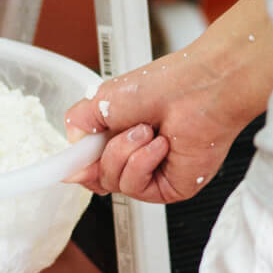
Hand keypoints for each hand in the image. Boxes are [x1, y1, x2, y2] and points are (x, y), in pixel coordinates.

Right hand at [63, 48, 244, 204]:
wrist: (203, 87)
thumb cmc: (166, 84)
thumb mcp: (102, 100)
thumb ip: (78, 125)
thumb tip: (69, 156)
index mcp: (118, 135)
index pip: (89, 164)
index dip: (79, 164)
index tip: (69, 161)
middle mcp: (134, 156)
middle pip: (97, 178)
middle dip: (104, 153)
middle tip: (121, 128)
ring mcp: (152, 174)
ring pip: (114, 183)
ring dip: (124, 153)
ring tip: (147, 130)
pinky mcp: (168, 188)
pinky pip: (136, 188)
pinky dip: (142, 163)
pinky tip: (160, 144)